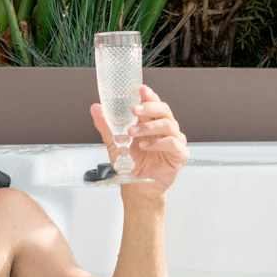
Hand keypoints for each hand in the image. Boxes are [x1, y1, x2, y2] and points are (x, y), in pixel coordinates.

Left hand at [88, 83, 188, 198]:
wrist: (136, 187)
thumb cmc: (130, 164)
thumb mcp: (114, 143)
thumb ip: (107, 126)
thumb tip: (96, 108)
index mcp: (151, 122)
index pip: (154, 103)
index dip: (149, 95)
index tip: (141, 89)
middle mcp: (165, 129)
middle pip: (163, 110)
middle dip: (149, 107)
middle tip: (134, 110)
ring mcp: (174, 140)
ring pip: (168, 125)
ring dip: (149, 127)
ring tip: (132, 132)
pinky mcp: (180, 155)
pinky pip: (173, 144)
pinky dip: (158, 143)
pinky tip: (144, 146)